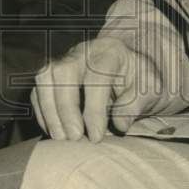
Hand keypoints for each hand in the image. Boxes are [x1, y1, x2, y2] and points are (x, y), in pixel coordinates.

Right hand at [30, 37, 162, 142]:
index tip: (96, 137)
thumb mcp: (149, 89)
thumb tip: (120, 124)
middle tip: (74, 137)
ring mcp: (65, 59)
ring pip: (45, 77)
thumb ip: (137, 104)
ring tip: (61, 138)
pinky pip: (39, 89)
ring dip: (49, 110)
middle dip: (65, 107)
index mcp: (111, 51)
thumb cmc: (139, 79)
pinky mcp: (54, 73)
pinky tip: (54, 131)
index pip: (96, 76)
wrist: (131, 67)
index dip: (94, 109)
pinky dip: (43, 112)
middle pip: (63, 71)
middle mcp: (83, 51)